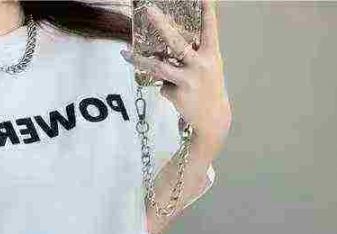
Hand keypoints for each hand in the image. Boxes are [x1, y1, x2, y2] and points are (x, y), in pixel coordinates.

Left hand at [122, 0, 231, 151]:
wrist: (212, 120)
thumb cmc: (208, 88)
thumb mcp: (208, 67)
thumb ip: (192, 54)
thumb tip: (164, 47)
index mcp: (212, 54)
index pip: (210, 27)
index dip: (207, 10)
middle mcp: (200, 65)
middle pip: (177, 43)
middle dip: (162, 25)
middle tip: (148, 9)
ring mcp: (187, 80)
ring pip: (159, 66)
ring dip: (140, 60)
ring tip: (125, 53)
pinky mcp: (176, 94)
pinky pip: (162, 84)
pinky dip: (164, 85)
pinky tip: (175, 92)